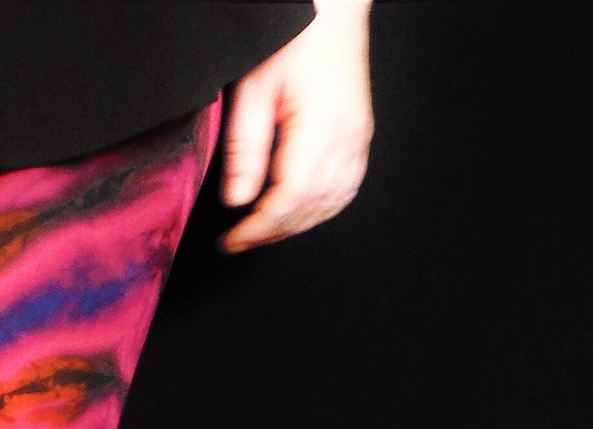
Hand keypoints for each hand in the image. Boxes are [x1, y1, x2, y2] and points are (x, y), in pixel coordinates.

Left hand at [218, 0, 373, 251]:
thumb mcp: (254, 89)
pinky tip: (297, 214)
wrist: (333, 6)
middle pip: (312, 208)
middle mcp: (348, 138)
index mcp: (322, 128)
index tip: (233, 241)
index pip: (291, 199)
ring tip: (262, 233)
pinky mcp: (360, 135)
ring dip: (296, 226)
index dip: (260, 228)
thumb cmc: (295, 35)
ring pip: (332, 203)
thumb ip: (246, 148)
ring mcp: (359, 138)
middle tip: (239, 242)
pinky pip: (346, 188)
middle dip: (273, 233)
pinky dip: (320, 209)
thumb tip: (238, 200)